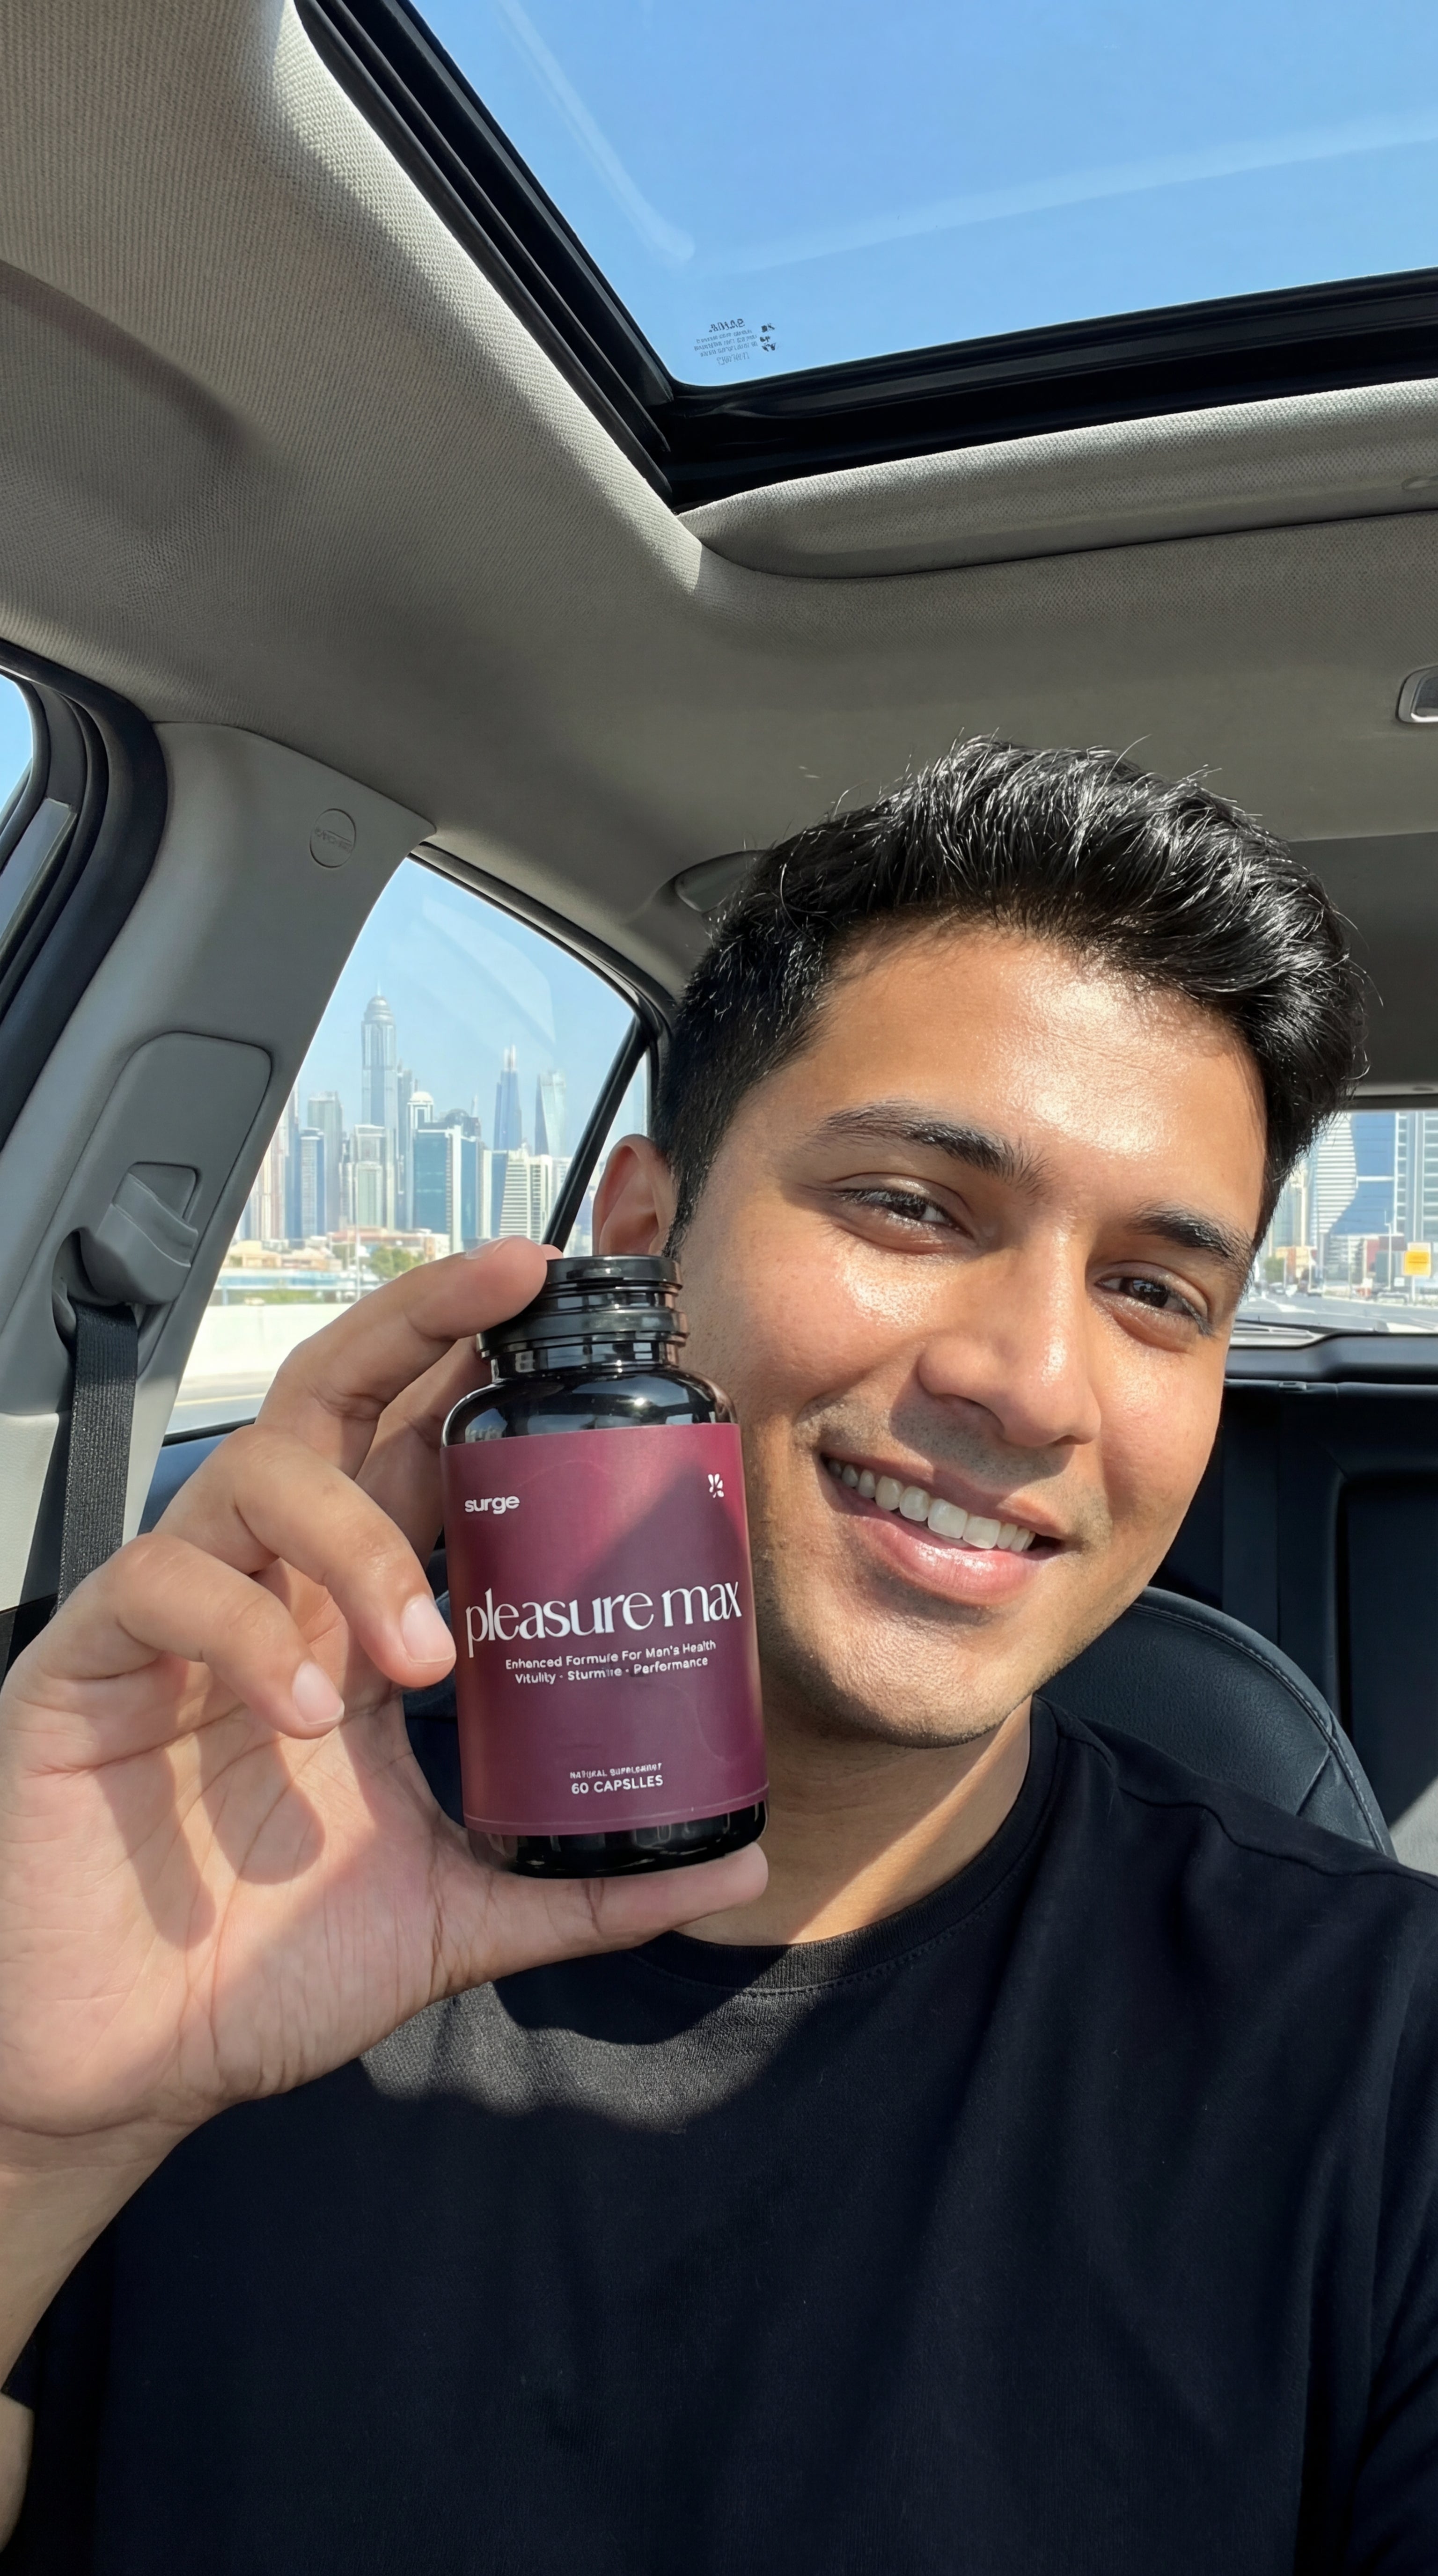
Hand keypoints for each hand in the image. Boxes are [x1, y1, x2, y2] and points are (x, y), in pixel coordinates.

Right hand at [0, 1241, 765, 2156]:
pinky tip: (304, 1709)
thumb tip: (732, 1861)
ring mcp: (177, 1615)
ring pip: (258, 1471)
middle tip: (515, 1283)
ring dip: (359, 1538)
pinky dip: (248, 1628)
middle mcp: (271, 1588)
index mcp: (351, 1621)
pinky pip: (164, 1582)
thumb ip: (578, 1887)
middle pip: (335, 1394)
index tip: (571, 1307)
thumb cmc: (262, 1972)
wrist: (122, 2064)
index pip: (417, 1453)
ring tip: (422, 1654)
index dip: (482, 1367)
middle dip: (422, 1318)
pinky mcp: (90, 1661)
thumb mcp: (451, 1919)